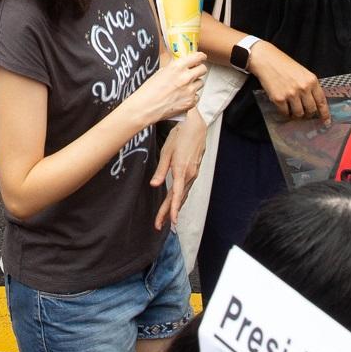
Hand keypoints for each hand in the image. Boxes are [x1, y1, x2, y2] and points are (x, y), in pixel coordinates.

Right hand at [124, 50, 209, 128]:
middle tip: (194, 72)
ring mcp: (190, 91)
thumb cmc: (149, 90)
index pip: (197, 57)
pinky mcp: (191, 102)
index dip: (201, 57)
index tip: (201, 58)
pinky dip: (191, 96)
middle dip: (199, 70)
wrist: (145, 107)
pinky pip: (196, 96)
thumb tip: (183, 65)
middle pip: (203, 69)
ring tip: (184, 87)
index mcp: (177, 67)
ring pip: (200, 83)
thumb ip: (175, 67)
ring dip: (195, 83)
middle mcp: (186, 77)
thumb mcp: (161, 71)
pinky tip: (182, 97)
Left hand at [153, 113, 208, 229]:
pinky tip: (175, 203)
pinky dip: (180, 199)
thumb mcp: (166, 151)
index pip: (176, 195)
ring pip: (183, 195)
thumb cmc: (180, 136)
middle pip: (178, 199)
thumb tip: (154, 185)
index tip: (171, 222)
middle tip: (159, 226)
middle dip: (168, 213)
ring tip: (166, 220)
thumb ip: (160, 170)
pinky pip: (186, 189)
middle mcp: (189, 175)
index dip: (172, 210)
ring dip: (174, 208)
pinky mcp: (194, 171)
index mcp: (181, 170)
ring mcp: (193, 174)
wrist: (196, 126)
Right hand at [248, 42, 325, 119]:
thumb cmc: (284, 64)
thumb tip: (314, 103)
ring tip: (293, 110)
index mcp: (311, 80)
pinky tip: (284, 108)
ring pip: (299, 114)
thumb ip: (310, 86)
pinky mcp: (279, 99)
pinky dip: (286, 113)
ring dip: (296, 115)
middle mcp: (303, 88)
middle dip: (308, 114)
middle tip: (305, 114)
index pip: (321, 101)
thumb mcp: (303, 72)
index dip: (325, 113)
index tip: (326, 121)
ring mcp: (291, 94)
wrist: (266, 59)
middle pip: (311, 110)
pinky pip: (285, 113)